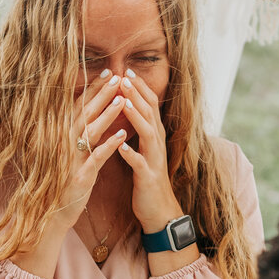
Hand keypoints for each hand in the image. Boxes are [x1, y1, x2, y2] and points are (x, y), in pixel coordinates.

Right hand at [57, 72, 127, 229]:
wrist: (50, 214)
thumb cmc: (62, 182)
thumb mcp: (68, 154)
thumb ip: (76, 133)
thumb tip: (88, 111)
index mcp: (61, 136)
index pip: (79, 106)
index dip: (94, 88)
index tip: (108, 71)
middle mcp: (63, 144)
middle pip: (85, 113)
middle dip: (102, 94)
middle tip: (118, 77)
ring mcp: (70, 160)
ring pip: (90, 131)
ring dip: (106, 115)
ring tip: (122, 100)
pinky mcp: (79, 177)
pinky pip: (95, 158)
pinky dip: (109, 145)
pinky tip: (122, 135)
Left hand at [115, 70, 181, 231]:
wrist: (159, 209)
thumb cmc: (147, 177)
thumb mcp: (144, 148)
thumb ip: (140, 128)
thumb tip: (130, 106)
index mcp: (154, 135)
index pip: (150, 104)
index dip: (139, 87)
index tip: (125, 70)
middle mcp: (157, 143)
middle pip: (150, 113)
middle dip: (137, 94)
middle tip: (123, 76)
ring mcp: (154, 159)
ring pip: (148, 133)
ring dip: (136, 117)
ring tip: (125, 102)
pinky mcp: (147, 177)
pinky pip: (139, 163)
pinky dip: (130, 153)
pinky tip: (119, 146)